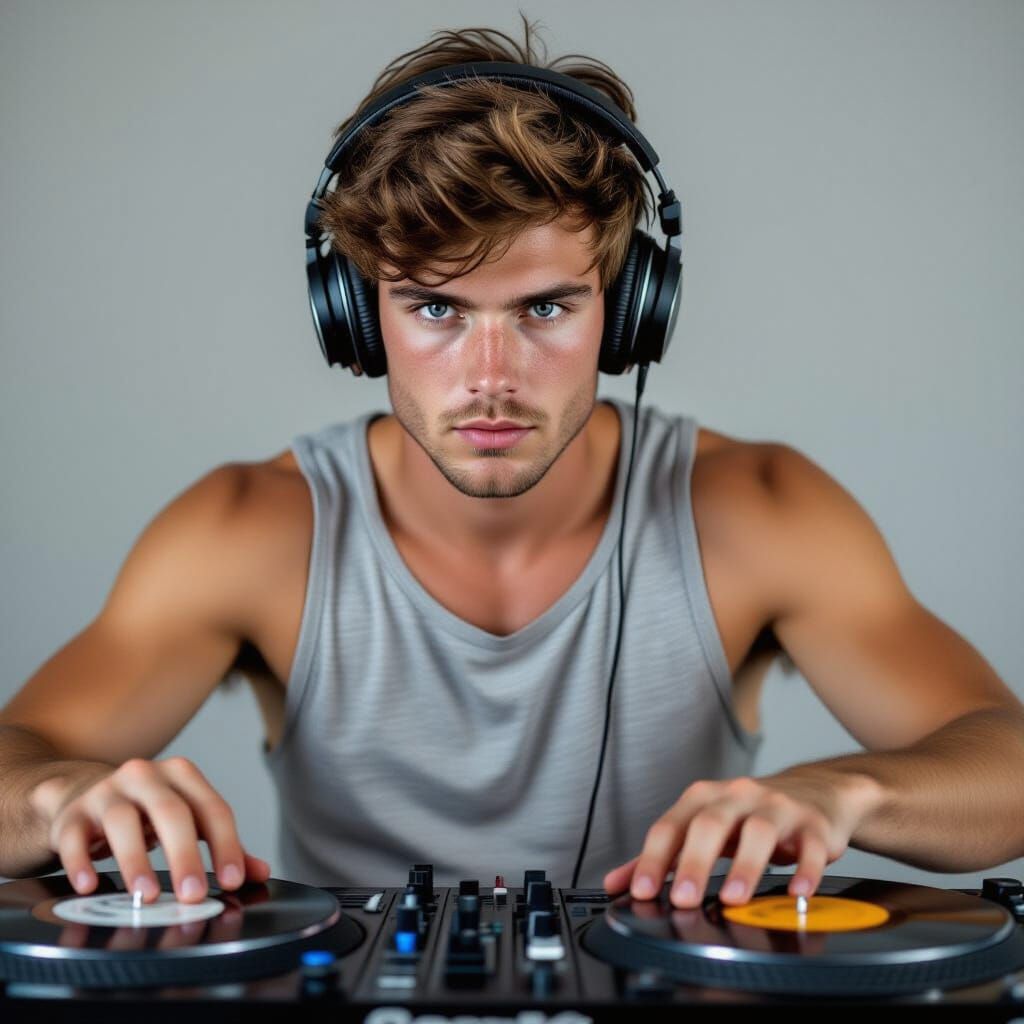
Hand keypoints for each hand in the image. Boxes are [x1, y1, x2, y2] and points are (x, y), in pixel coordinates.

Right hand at [29, 756, 270, 903]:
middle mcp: (146, 776)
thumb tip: (260, 873)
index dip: (226, 845)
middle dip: (185, 855)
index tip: (233, 881)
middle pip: (171, 812)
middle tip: (193, 895)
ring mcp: (106, 792)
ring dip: (135, 860)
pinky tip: (90, 886)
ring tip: (148, 895)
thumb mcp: (187, 819)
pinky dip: (81, 862)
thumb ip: (223, 845)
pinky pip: (74, 837)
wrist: (84, 797)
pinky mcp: (72, 814)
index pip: (212, 808)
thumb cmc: (147, 813)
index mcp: (182, 775)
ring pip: (122, 821)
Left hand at [602, 772, 876, 908]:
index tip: (640, 891)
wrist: (814, 792)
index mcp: (704, 798)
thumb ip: (662, 856)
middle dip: (694, 861)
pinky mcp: (813, 824)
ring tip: (733, 899)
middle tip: (684, 898)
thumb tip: (616, 883)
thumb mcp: (703, 827)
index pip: (670, 826)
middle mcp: (737, 796)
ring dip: (745, 866)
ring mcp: (777, 808)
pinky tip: (796, 893)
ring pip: (759, 831)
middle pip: (710, 823)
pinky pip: (810, 846)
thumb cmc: (748, 815)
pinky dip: (804, 870)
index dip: (652, 859)